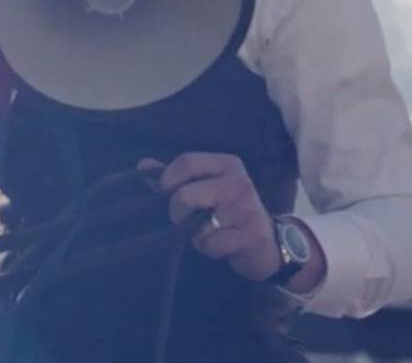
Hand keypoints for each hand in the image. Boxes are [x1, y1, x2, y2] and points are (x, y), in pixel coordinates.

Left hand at [137, 154, 280, 282]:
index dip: (166, 180)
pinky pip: (210, 244)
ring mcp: (247, 210)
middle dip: (176, 213)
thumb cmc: (228, 210)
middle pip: (185, 195)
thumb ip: (174, 176)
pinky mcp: (251, 236)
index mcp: (228, 164)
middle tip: (185, 220)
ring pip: (197, 225)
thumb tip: (142, 165)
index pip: (186, 162)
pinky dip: (208, 249)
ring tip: (210, 232)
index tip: (163, 194)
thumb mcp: (204, 187)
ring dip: (195, 235)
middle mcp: (239, 183)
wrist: (268, 242)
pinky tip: (222, 245)